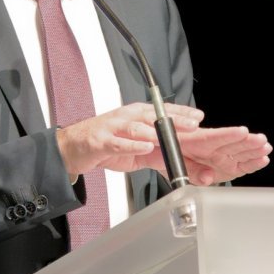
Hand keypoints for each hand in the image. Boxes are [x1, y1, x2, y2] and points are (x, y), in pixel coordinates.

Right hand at [56, 102, 203, 178]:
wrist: (73, 148)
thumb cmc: (105, 143)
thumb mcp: (135, 149)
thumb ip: (156, 154)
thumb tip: (179, 162)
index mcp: (136, 116)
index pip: (162, 111)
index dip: (181, 113)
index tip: (199, 116)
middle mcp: (127, 117)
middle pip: (153, 115)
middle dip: (175, 120)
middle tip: (192, 124)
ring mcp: (114, 128)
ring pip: (137, 127)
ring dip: (155, 131)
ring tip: (171, 135)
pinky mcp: (102, 141)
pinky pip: (119, 143)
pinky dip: (132, 145)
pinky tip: (144, 147)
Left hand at [172, 125, 271, 184]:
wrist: (161, 156)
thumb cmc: (164, 154)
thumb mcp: (171, 162)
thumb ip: (191, 171)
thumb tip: (207, 177)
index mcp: (196, 142)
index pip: (215, 137)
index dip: (229, 135)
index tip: (242, 131)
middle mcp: (211, 148)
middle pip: (231, 144)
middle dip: (247, 142)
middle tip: (261, 140)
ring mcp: (220, 157)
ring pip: (239, 152)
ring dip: (253, 150)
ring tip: (265, 146)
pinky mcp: (225, 167)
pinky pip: (240, 165)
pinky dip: (252, 162)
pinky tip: (262, 159)